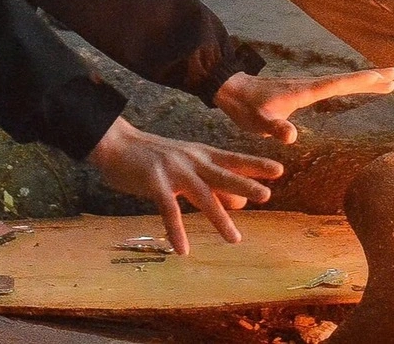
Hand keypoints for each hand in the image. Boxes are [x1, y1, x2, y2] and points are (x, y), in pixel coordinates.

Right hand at [86, 117, 284, 254]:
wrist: (115, 143)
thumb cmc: (151, 156)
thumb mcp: (185, 165)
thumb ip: (210, 182)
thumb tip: (239, 205)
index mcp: (200, 154)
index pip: (233, 159)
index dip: (255, 164)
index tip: (279, 169)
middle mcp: (191, 160)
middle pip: (223, 174)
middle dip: (246, 184)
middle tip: (268, 194)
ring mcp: (173, 170)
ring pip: (201, 195)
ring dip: (219, 217)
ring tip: (234, 239)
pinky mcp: (154, 182)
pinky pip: (169, 210)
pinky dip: (176, 231)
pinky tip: (183, 250)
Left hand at [213, 68, 393, 143]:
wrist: (231, 91)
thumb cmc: (245, 107)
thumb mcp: (258, 121)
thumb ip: (275, 128)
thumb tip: (292, 137)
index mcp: (305, 91)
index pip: (340, 84)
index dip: (364, 81)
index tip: (387, 76)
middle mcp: (309, 85)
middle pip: (346, 80)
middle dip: (371, 78)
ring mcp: (305, 87)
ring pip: (340, 82)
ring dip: (362, 82)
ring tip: (384, 84)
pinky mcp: (300, 91)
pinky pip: (331, 87)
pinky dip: (347, 86)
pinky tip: (349, 90)